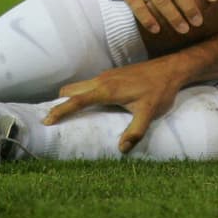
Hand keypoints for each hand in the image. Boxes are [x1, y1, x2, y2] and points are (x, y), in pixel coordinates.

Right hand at [45, 59, 185, 152]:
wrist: (171, 68)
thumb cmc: (160, 90)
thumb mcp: (149, 112)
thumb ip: (136, 131)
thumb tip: (122, 149)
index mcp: (107, 89)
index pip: (76, 100)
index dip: (60, 110)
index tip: (46, 120)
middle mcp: (102, 80)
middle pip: (72, 91)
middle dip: (59, 103)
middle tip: (50, 121)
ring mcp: (106, 76)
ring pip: (80, 86)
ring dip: (70, 98)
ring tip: (64, 115)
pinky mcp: (112, 75)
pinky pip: (89, 84)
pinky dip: (81, 94)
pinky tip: (86, 106)